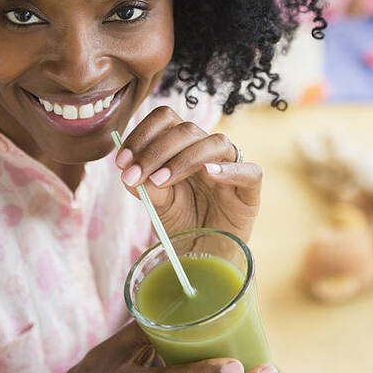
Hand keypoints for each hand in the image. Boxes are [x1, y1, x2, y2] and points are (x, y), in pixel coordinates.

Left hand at [114, 106, 260, 241]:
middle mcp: (206, 148)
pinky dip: (228, 170)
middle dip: (155, 150)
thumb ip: (145, 186)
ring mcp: (231, 165)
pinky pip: (248, 170)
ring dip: (184, 159)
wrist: (205, 253)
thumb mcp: (157, 204)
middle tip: (135, 175)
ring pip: (214, 143)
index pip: (165, 119)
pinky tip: (208, 174)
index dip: (142, 134)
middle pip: (186, 129)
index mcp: (182, 144)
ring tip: (162, 181)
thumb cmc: (183, 222)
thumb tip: (129, 172)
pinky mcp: (250, 187)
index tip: (122, 161)